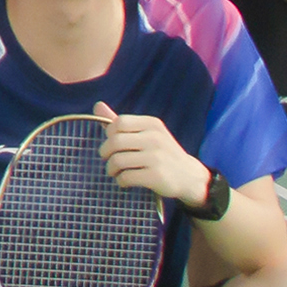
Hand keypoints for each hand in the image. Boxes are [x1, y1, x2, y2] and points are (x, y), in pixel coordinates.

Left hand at [90, 102, 210, 207]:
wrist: (189, 176)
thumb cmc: (161, 153)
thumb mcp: (146, 134)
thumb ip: (122, 123)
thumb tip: (97, 105)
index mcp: (152, 124)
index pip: (118, 123)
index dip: (109, 134)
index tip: (113, 144)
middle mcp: (155, 138)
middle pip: (114, 141)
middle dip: (105, 153)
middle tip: (109, 160)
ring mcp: (156, 157)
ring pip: (117, 161)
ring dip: (111, 169)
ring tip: (116, 172)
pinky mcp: (156, 176)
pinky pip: (125, 177)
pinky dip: (120, 181)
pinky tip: (126, 181)